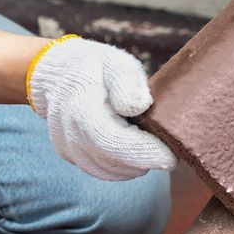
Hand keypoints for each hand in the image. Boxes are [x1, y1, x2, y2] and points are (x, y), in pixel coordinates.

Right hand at [26, 36, 176, 180]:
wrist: (63, 75)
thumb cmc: (98, 68)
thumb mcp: (115, 63)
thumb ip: (127, 80)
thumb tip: (139, 106)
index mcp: (81, 108)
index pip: (112, 141)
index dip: (143, 152)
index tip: (171, 157)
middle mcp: (70, 133)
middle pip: (113, 161)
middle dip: (145, 160)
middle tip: (170, 147)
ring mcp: (68, 148)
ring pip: (110, 171)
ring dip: (135, 165)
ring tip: (153, 145)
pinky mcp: (71, 157)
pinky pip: (103, 171)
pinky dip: (124, 166)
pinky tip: (136, 152)